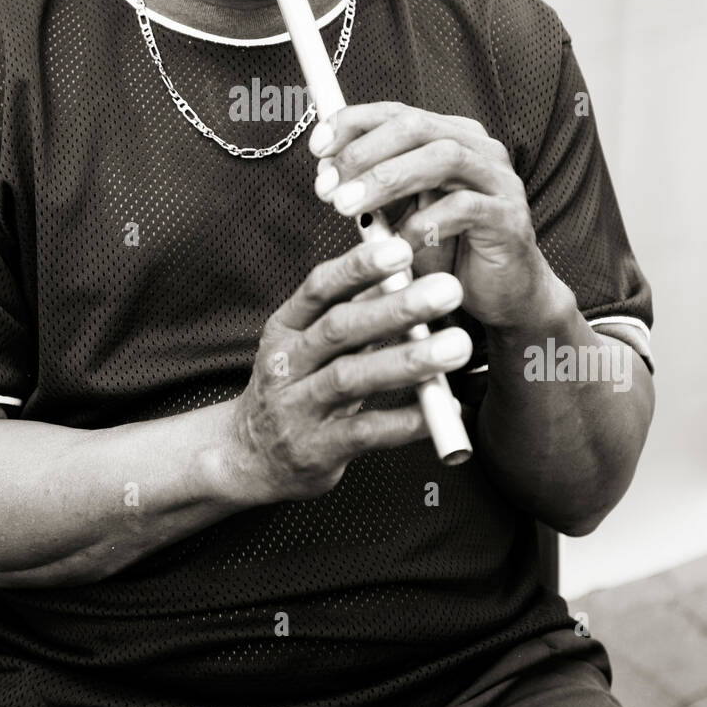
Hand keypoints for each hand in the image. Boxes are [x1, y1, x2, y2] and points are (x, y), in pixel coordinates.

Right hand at [225, 237, 470, 503]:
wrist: (250, 457)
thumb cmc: (294, 388)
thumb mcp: (307, 344)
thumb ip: (351, 310)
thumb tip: (401, 268)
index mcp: (285, 329)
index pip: (318, 288)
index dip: (358, 267)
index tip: (401, 249)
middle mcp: (286, 364)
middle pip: (340, 329)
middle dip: (397, 307)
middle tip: (448, 289)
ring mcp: (298, 408)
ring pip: (352, 378)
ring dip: (408, 360)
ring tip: (455, 346)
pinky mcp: (316, 449)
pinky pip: (365, 432)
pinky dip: (406, 420)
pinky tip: (442, 407)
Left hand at [309, 104, 562, 330]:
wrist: (504, 294)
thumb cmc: (451, 248)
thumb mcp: (405, 210)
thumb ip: (376, 185)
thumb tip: (327, 170)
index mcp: (453, 137)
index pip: (398, 113)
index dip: (353, 123)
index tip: (318, 148)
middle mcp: (479, 150)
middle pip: (417, 126)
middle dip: (364, 151)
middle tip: (328, 184)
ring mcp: (498, 181)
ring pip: (442, 158)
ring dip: (386, 179)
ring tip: (347, 206)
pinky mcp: (508, 218)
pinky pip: (463, 208)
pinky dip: (423, 223)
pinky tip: (398, 243)